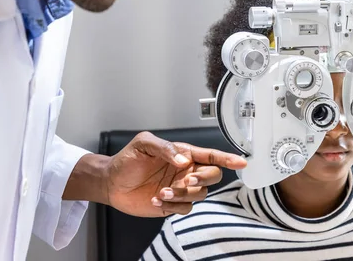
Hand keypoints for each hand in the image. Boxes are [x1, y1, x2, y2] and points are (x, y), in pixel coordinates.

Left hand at [104, 131, 246, 216]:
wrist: (111, 182)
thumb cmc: (127, 159)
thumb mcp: (144, 144)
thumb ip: (165, 148)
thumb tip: (183, 161)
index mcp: (184, 154)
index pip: (211, 155)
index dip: (228, 158)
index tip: (241, 162)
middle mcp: (186, 171)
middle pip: (213, 176)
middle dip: (203, 179)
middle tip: (187, 180)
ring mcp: (181, 188)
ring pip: (200, 194)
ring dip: (183, 194)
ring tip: (162, 191)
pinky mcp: (172, 204)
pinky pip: (185, 208)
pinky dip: (172, 205)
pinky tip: (155, 199)